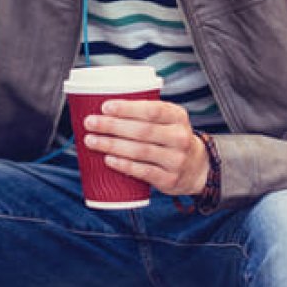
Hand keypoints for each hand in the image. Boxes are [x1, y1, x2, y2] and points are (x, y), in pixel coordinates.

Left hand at [82, 99, 207, 195]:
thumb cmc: (171, 138)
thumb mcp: (168, 120)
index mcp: (178, 116)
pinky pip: (143, 171)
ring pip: (140, 151)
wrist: (197, 168)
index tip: (105, 107)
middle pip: (142, 130)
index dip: (127, 108)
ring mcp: (176, 160)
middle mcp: (180, 137)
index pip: (152, 110)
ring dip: (112, 145)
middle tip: (90, 123)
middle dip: (112, 126)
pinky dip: (124, 165)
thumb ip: (145, 113)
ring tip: (91, 140)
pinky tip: (108, 159)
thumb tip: (104, 108)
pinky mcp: (169, 179)